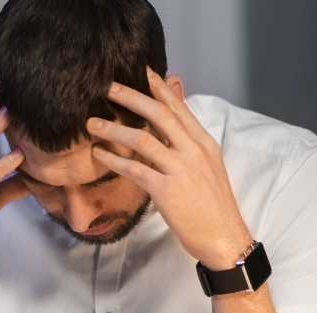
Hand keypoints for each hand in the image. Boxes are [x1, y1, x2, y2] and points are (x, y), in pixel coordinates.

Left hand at [86, 68, 251, 269]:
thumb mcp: (208, 167)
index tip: (141, 71)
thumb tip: (173, 126)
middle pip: (159, 114)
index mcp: (204, 143)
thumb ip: (189, 144)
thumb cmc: (213, 206)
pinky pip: (135, 169)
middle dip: (131, 97)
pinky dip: (114, 160)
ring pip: (143, 139)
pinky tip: (99, 154)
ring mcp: (180, 170)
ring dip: (114, 129)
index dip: (158, 87)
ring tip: (92, 124)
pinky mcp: (167, 191)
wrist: (224, 238)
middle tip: (108, 88)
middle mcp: (194, 151)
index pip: (178, 107)